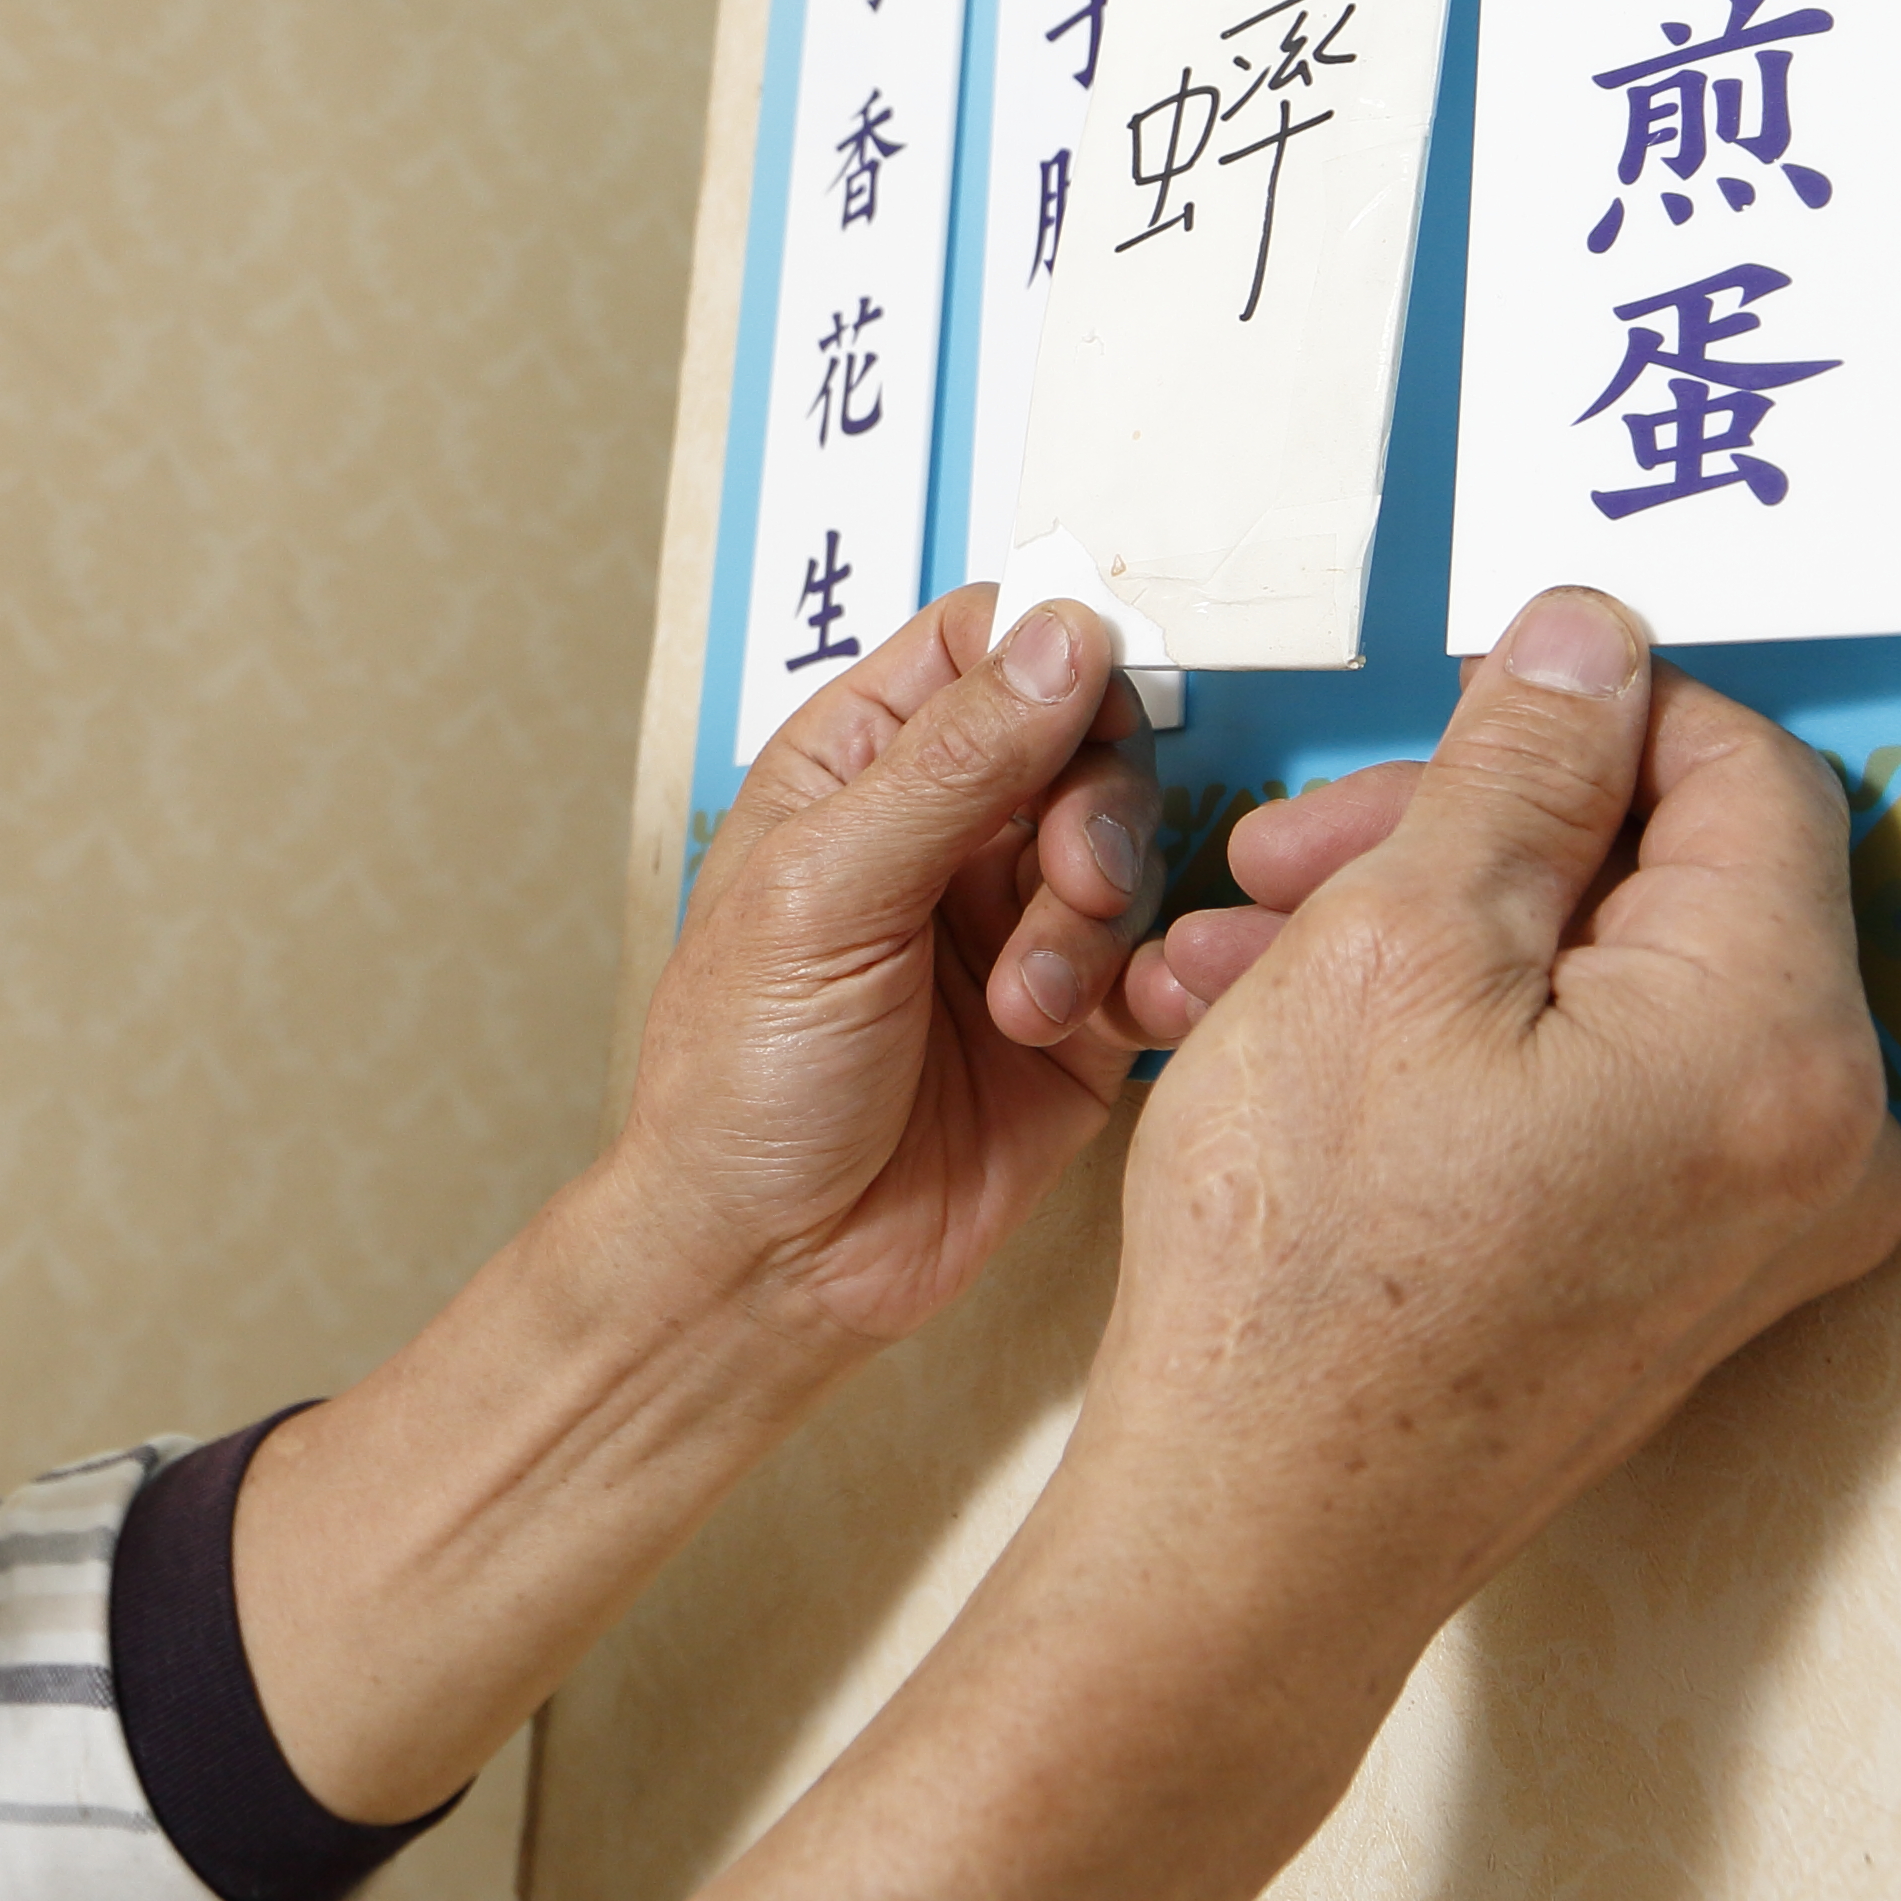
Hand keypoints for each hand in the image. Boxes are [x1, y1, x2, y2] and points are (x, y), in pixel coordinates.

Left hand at [605, 590, 1160, 1357]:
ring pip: (1129, 852)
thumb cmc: (742, 1080)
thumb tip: (1058, 634)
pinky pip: (1157, 960)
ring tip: (1030, 1003)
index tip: (1092, 697)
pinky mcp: (1078, 1023)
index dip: (1051, 654)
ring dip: (1098, 920)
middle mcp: (943, 834)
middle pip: (1084, 741)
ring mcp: (1016, 925)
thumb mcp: (826, 895)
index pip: (982, 645)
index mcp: (857, 771)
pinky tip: (1098, 1029)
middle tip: (1069, 881)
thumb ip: (951, 762)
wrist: (774, 1266)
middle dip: (1095, 806)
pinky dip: (1149, 984)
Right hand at [1081, 584, 1900, 1619]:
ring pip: (1616, 978)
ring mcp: (1770, 1219)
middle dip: (1469, 837)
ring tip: (1242, 961)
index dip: (1572, 717)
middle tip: (1290, 857)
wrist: (1261, 1539)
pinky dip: (1472, 1040)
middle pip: (1675, 873)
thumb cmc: (1307, 1269)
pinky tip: (1299, 1041)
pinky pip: (1608, 1085)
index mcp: (1778, 1040)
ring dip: (1434, 936)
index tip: (1426, 728)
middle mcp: (1827, 1137)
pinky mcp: (1699, 1271)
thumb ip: (1518, 769)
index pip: (1739, 766)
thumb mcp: (1390, 947)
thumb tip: (1596, 640)